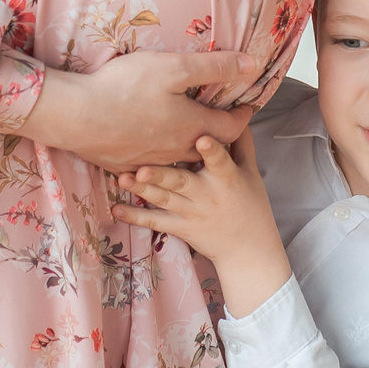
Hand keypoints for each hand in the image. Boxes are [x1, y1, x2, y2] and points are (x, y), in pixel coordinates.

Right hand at [13, 49, 256, 169]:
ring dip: (187, 145)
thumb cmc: (126, 87)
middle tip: (216, 114)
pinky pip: (150, 164)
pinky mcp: (126, 166)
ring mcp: (150, 163)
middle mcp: (176, 151)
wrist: (76, 116)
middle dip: (216, 132)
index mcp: (193, 128)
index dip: (243, 115)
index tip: (246, 106)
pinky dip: (157, 155)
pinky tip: (147, 141)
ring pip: (179, 158)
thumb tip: (253, 66)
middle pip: (206, 147)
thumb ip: (214, 67)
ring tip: (184, 128)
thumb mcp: (174, 67)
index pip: (233, 129)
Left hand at [112, 131, 290, 315]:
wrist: (248, 251)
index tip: (202, 139)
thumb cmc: (252, 206)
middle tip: (142, 168)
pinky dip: (136, 217)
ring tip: (123, 178)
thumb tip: (239, 116)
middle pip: (181, 182)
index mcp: (226, 179)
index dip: (211, 151)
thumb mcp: (250, 173)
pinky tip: (116, 210)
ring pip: (163, 199)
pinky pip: (155, 222)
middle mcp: (206, 195)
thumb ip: (242, 144)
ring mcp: (190, 213)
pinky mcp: (180, 227)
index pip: (219, 161)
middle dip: (161, 176)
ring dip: (142, 190)